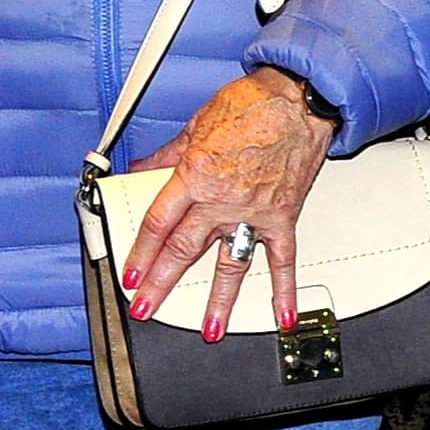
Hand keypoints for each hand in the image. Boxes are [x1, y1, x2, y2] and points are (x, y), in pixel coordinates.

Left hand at [121, 68, 334, 336]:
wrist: (298, 99)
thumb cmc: (251, 105)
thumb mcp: (195, 125)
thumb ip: (166, 156)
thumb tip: (141, 169)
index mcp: (195, 175)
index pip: (160, 223)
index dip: (141, 252)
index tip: (131, 274)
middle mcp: (222, 199)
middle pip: (185, 249)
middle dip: (162, 283)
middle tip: (147, 308)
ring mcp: (254, 212)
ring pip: (231, 263)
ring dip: (218, 300)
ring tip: (209, 329)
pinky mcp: (283, 216)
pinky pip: (284, 259)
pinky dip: (284, 289)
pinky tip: (283, 315)